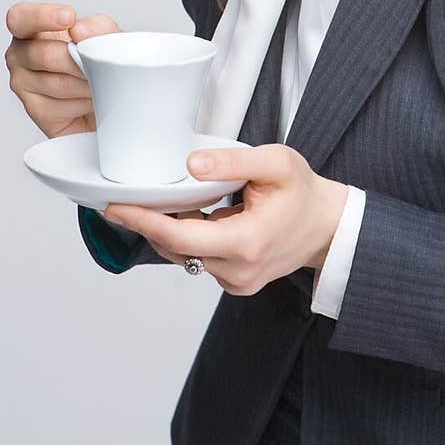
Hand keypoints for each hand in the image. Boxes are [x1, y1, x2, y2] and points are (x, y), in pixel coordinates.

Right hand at [5, 1, 121, 137]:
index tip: (69, 17)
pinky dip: (84, 103)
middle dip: (79, 61)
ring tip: (100, 82)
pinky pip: (62, 106)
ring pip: (58, 83)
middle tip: (101, 64)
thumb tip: (79, 30)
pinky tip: (90, 99)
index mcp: (31, 29)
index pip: (20, 18)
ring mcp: (23, 84)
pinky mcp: (36, 110)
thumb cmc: (100, 62)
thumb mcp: (109, 38)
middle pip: (45, 55)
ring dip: (87, 83)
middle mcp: (20, 55)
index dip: (41, 17)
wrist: (111, 97)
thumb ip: (98, 27)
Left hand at [103, 144, 349, 293]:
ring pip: (185, 256)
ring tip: (167, 202)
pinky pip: (199, 261)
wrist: (328, 227)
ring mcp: (236, 282)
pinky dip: (189, 240)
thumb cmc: (304, 193)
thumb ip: (233, 161)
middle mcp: (237, 271)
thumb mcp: (276, 163)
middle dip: (150, 223)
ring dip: (171, 231)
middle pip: (175, 248)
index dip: (143, 221)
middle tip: (129, 198)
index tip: (116, 207)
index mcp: (246, 242)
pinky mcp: (236, 284)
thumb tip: (192, 164)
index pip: (179, 235)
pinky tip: (194, 218)